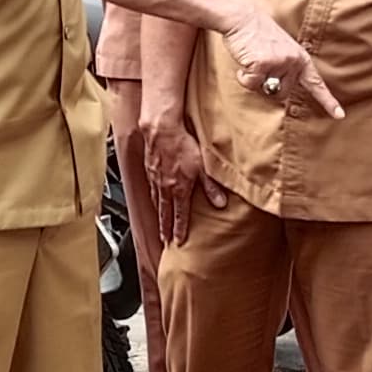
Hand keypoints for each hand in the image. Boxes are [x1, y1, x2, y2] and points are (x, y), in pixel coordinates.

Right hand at [138, 105, 210, 238]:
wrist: (161, 129)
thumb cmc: (182, 144)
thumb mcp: (203, 167)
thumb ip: (211, 187)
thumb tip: (221, 203)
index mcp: (179, 189)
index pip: (180, 215)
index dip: (180, 230)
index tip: (178, 242)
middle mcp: (165, 187)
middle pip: (165, 212)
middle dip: (165, 228)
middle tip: (165, 241)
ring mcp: (155, 178)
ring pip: (156, 202)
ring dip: (158, 214)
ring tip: (159, 223)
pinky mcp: (150, 168)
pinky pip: (151, 188)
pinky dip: (152, 197)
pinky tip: (154, 196)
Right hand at [222, 8, 342, 119]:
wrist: (242, 17)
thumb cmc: (257, 35)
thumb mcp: (279, 50)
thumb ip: (285, 69)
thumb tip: (276, 91)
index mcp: (300, 58)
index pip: (316, 83)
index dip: (328, 101)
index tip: (339, 115)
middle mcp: (294, 61)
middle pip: (283, 94)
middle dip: (268, 87)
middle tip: (260, 67)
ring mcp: (279, 62)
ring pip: (266, 91)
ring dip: (255, 81)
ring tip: (252, 60)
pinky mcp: (262, 64)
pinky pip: (251, 84)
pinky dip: (243, 77)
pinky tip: (245, 60)